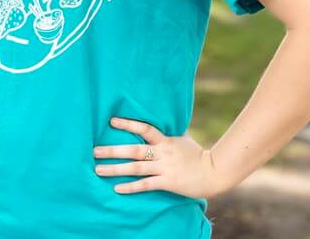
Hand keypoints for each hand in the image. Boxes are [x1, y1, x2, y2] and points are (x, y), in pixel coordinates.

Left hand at [93, 117, 226, 198]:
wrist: (215, 172)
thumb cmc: (198, 156)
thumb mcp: (182, 140)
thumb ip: (169, 134)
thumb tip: (161, 122)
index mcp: (166, 140)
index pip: (145, 128)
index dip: (128, 124)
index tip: (111, 121)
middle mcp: (163, 153)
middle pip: (134, 149)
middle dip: (113, 150)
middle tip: (94, 151)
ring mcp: (165, 168)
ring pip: (136, 167)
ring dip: (115, 169)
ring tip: (98, 169)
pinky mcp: (168, 182)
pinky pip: (146, 184)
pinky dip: (131, 187)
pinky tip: (117, 188)